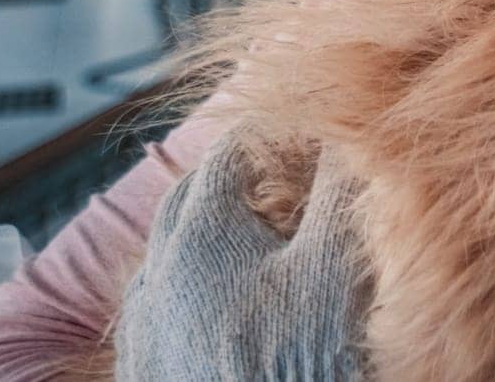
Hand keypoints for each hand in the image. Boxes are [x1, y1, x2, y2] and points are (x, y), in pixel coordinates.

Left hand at [115, 132, 368, 380]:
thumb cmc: (303, 356)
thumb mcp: (334, 263)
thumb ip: (338, 190)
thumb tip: (349, 135)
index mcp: (198, 235)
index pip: (228, 154)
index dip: (271, 139)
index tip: (306, 140)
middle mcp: (156, 275)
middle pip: (188, 202)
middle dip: (232, 184)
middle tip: (278, 182)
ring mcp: (145, 331)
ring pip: (168, 259)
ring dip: (208, 241)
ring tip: (256, 246)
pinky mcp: (145, 374)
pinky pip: (159, 313)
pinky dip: (192, 294)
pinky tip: (226, 310)